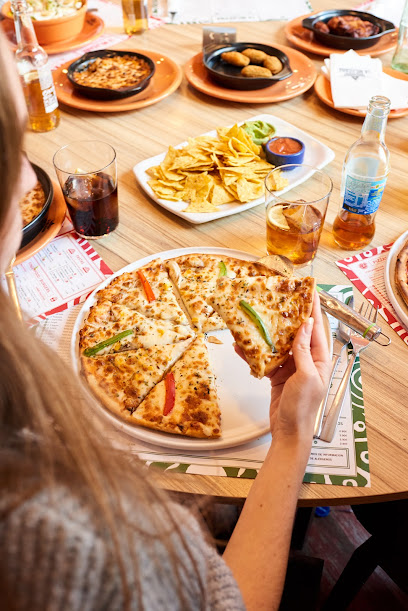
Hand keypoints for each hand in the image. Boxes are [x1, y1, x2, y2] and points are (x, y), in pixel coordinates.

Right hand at [267, 292, 330, 442]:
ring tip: (255, 319)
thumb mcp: (306, 376)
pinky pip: (266, 359)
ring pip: (278, 344)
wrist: (289, 432)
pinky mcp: (277, 375)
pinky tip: (242, 346)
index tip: (309, 290)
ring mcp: (291, 367)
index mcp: (319, 359)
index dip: (312, 308)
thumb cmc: (302, 408)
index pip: (315, 328)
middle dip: (286, 316)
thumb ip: (304, 351)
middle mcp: (306, 360)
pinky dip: (254, 354)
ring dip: (266, 334)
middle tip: (277, 298)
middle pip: (296, 332)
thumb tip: (305, 326)